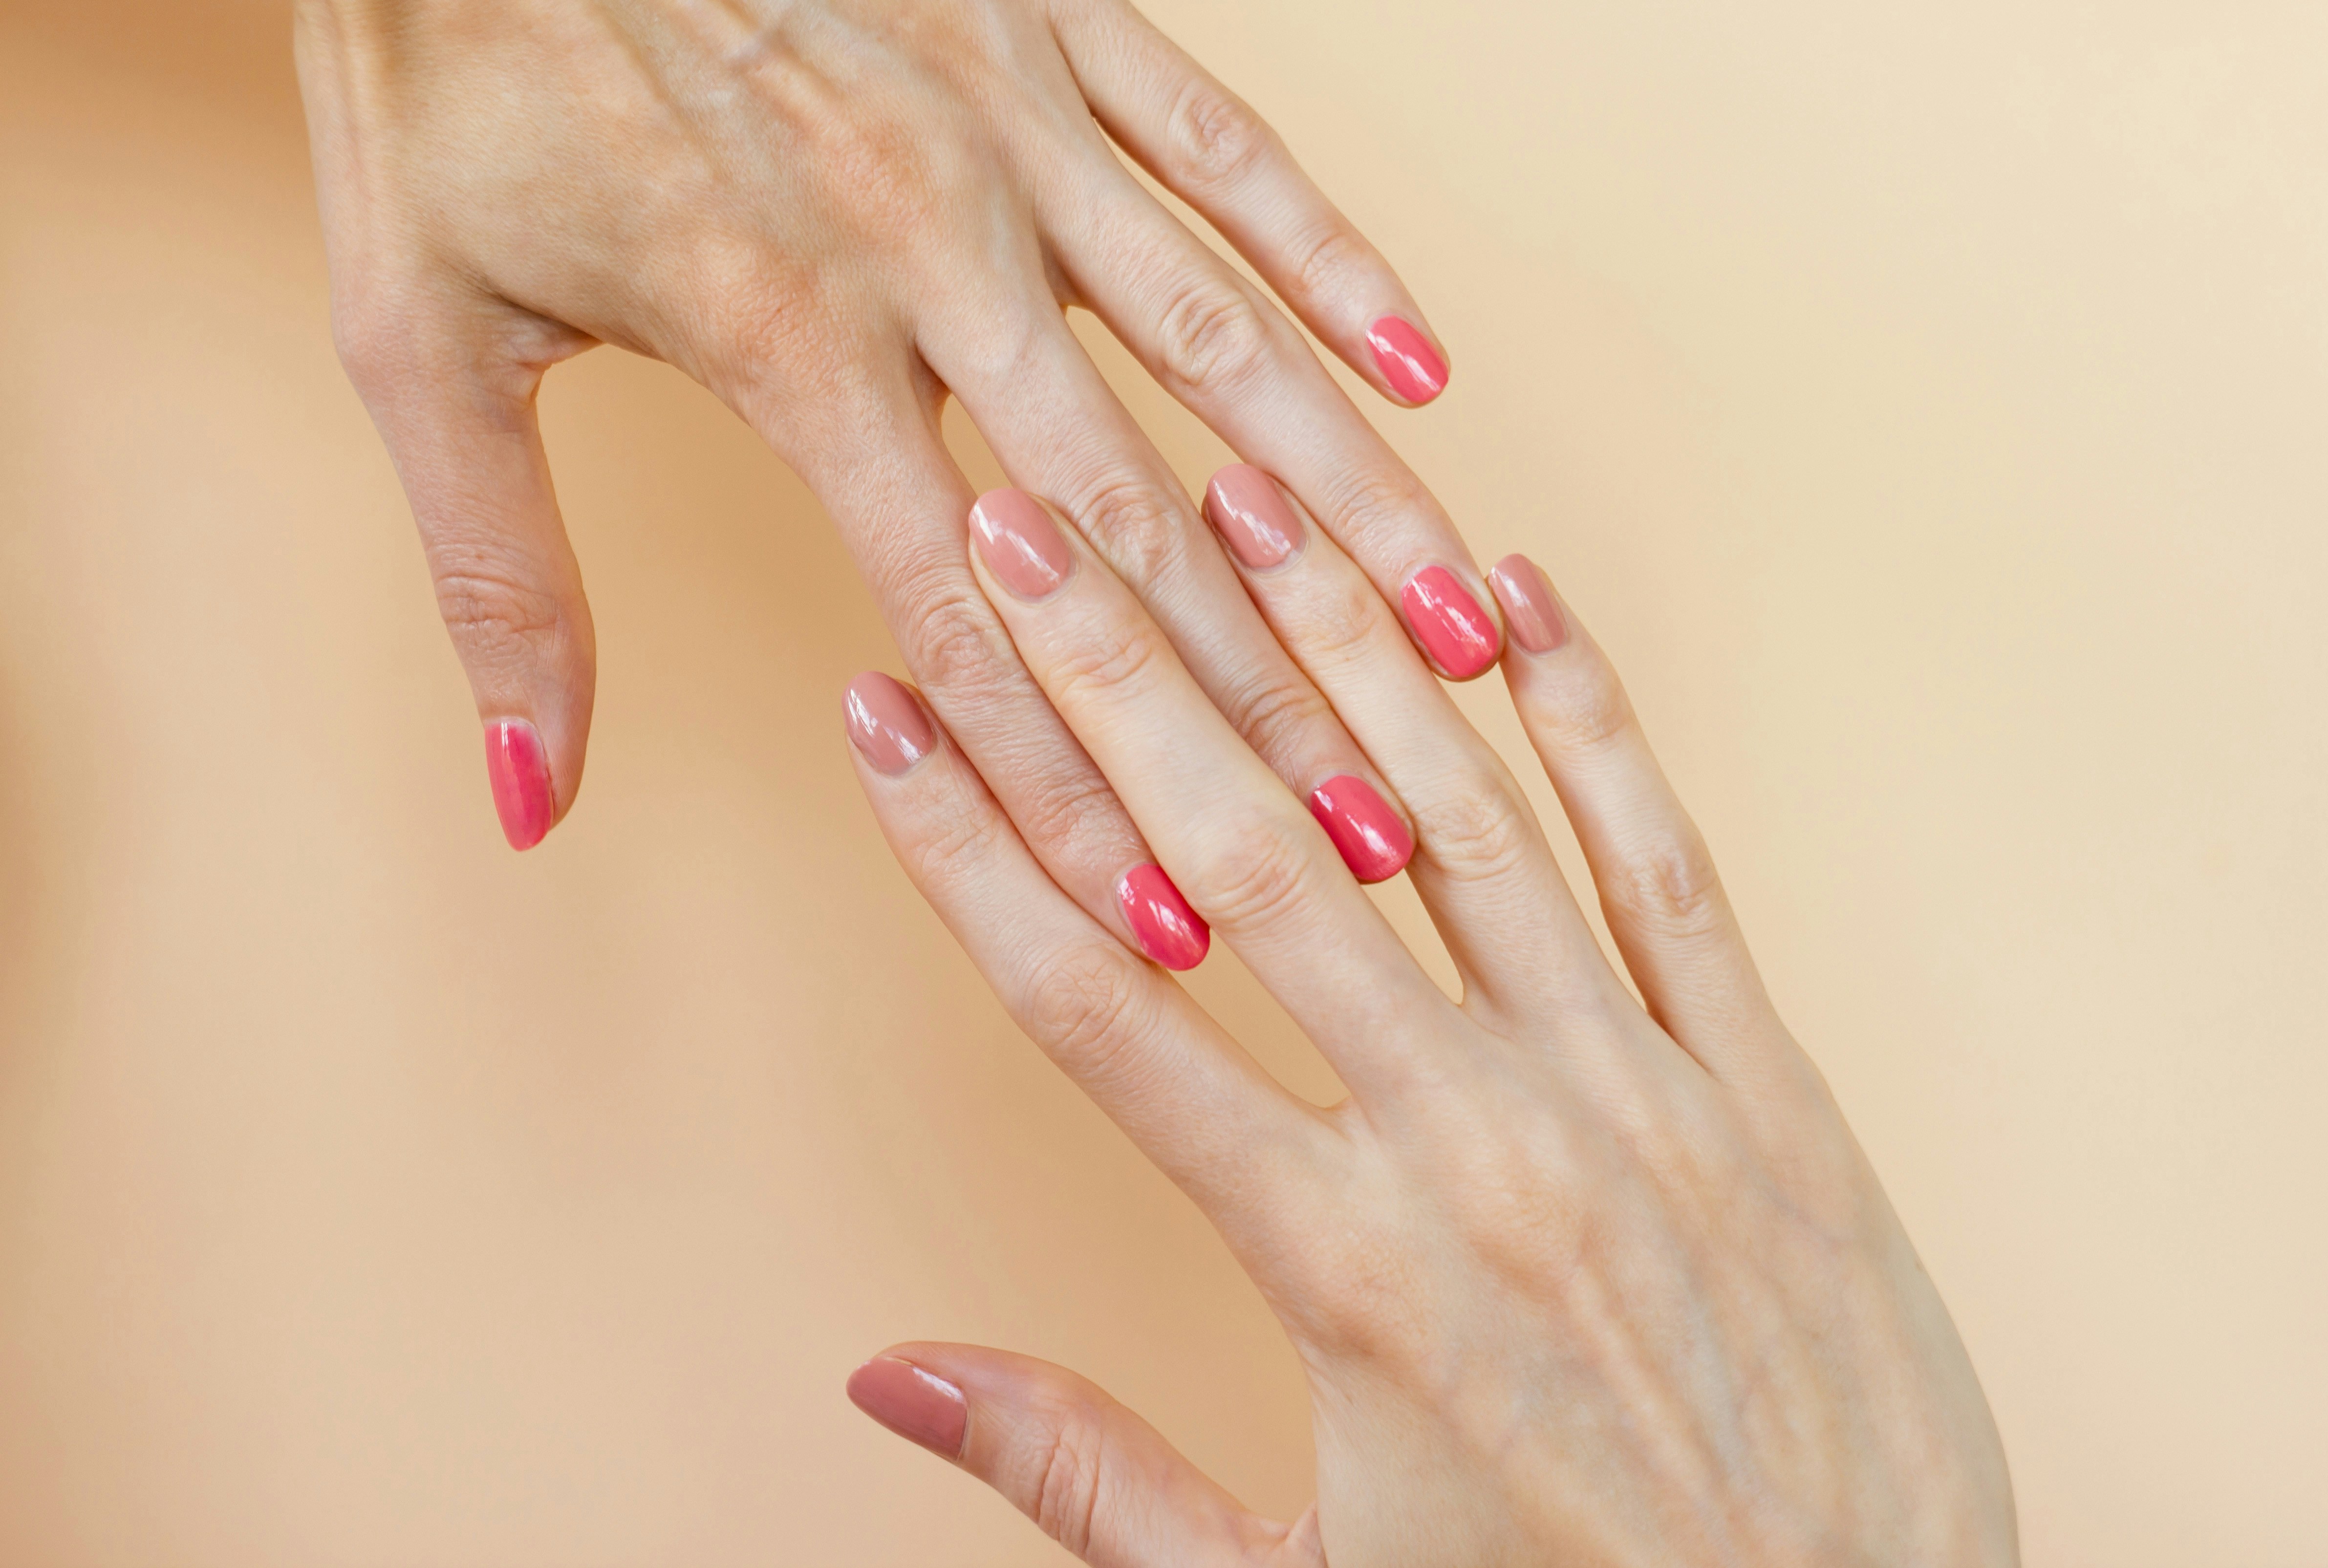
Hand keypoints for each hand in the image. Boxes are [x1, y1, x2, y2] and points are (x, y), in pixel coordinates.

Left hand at [296, 0, 1494, 964]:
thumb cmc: (444, 66)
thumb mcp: (415, 329)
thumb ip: (497, 579)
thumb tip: (539, 801)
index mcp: (784, 338)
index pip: (964, 626)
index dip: (1067, 797)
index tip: (1162, 924)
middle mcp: (929, 247)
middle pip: (1135, 520)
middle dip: (1262, 700)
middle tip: (1377, 836)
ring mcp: (1010, 131)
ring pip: (1222, 347)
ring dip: (1350, 507)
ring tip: (1458, 634)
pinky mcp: (1054, 26)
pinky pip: (1227, 153)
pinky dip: (1332, 258)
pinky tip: (1424, 372)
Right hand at [838, 473, 2016, 1563]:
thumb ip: (1087, 1473)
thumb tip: (889, 1373)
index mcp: (1341, 1271)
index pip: (1098, 1010)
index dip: (967, 850)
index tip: (884, 717)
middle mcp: (1477, 1148)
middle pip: (1252, 860)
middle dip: (1116, 675)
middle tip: (1018, 519)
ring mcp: (1635, 1100)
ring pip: (1459, 820)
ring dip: (1338, 644)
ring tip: (1237, 488)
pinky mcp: (1769, 1093)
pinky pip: (1666, 867)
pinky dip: (1595, 723)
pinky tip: (1520, 591)